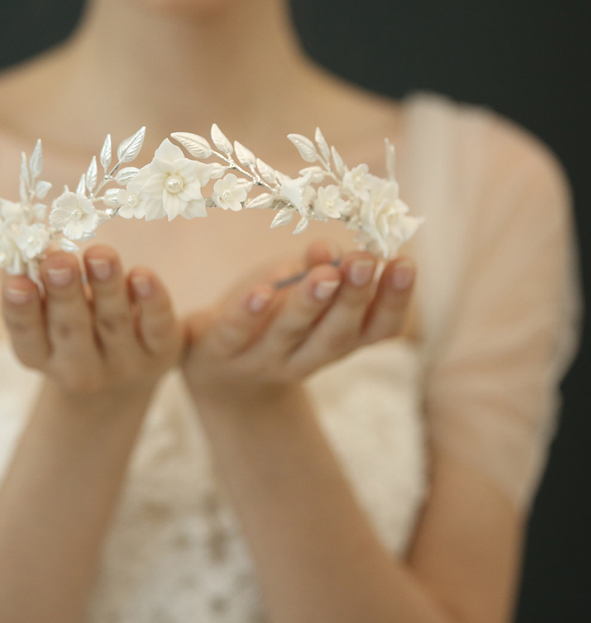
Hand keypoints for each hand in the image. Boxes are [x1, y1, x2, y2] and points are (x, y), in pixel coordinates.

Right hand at [1, 245, 182, 397]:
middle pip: (71, 329)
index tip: (17, 282)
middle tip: (59, 262)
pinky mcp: (161, 353)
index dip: (20, 309)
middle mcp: (79, 368)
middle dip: (65, 293)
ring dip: (106, 287)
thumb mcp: (49, 309)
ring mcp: (123, 364)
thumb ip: (32, 276)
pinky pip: (156, 326)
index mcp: (41, 356)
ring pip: (113, 322)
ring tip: (100, 255)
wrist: (127, 373)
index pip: (26, 335)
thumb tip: (20, 234)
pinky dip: (151, 301)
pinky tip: (142, 274)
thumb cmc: (76, 324)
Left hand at [182, 241, 415, 396]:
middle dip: (353, 298)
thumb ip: (316, 268)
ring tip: (324, 274)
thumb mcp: (298, 288)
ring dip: (309, 304)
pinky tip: (260, 292)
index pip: (377, 329)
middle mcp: (304, 357)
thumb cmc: (269, 318)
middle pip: (334, 334)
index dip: (395, 300)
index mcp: (335, 341)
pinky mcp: (219, 351)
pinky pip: (236, 332)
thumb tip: (326, 249)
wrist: (217, 372)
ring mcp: (261, 359)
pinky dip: (247, 313)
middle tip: (365, 261)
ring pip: (288, 334)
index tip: (406, 262)